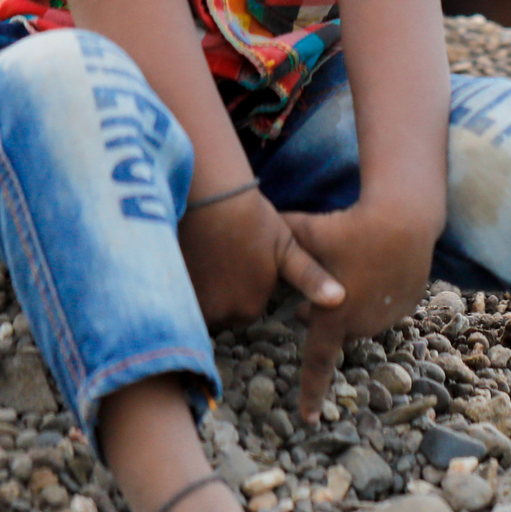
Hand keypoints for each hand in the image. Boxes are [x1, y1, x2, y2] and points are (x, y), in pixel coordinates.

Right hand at [180, 188, 344, 329]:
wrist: (212, 197)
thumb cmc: (254, 219)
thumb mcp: (287, 248)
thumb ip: (310, 278)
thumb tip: (341, 300)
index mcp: (250, 307)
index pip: (245, 307)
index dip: (244, 283)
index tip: (243, 260)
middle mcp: (220, 314)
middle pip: (219, 310)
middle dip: (221, 291)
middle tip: (223, 256)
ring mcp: (192, 304)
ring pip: (198, 304)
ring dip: (198, 287)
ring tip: (204, 254)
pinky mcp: (169, 292)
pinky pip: (176, 297)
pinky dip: (178, 283)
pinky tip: (185, 256)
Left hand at [281, 203, 437, 418]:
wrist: (403, 219)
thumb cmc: (347, 226)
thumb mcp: (304, 232)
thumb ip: (276, 245)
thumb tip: (245, 238)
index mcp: (332, 317)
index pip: (317, 363)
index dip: (311, 393)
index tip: (309, 419)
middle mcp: (361, 324)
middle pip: (335, 327)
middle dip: (324, 316)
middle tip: (315, 297)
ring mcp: (388, 317)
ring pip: (361, 316)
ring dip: (352, 303)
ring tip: (352, 268)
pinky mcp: (408, 305)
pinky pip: (385, 305)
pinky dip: (377, 292)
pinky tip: (376, 264)